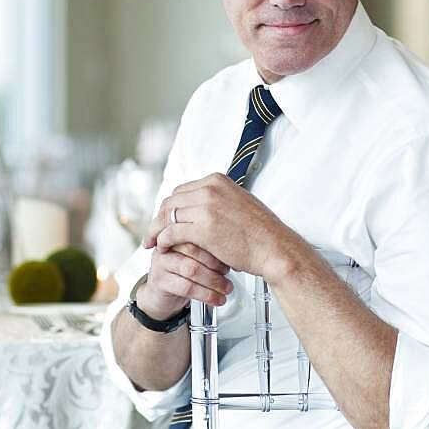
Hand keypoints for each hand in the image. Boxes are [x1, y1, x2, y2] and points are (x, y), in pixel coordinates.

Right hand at [135, 241, 233, 319]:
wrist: (159, 296)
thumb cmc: (179, 274)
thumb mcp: (194, 257)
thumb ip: (208, 249)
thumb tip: (234, 252)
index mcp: (176, 233)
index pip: (196, 232)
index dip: (216, 245)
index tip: (231, 255)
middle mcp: (166, 245)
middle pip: (193, 249)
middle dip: (216, 262)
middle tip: (229, 272)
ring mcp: (161, 262)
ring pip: (191, 269)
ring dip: (214, 280)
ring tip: (226, 288)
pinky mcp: (160, 281)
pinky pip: (186, 287)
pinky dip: (206, 294)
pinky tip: (216, 298)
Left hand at [142, 172, 303, 282]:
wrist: (275, 248)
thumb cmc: (261, 232)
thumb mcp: (239, 203)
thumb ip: (218, 201)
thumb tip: (202, 207)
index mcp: (217, 180)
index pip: (182, 190)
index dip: (170, 207)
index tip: (165, 218)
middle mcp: (210, 189)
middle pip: (171, 201)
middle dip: (159, 218)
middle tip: (153, 232)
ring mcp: (205, 207)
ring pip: (167, 216)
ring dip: (156, 230)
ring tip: (153, 242)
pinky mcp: (202, 228)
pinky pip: (171, 232)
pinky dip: (162, 240)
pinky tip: (162, 247)